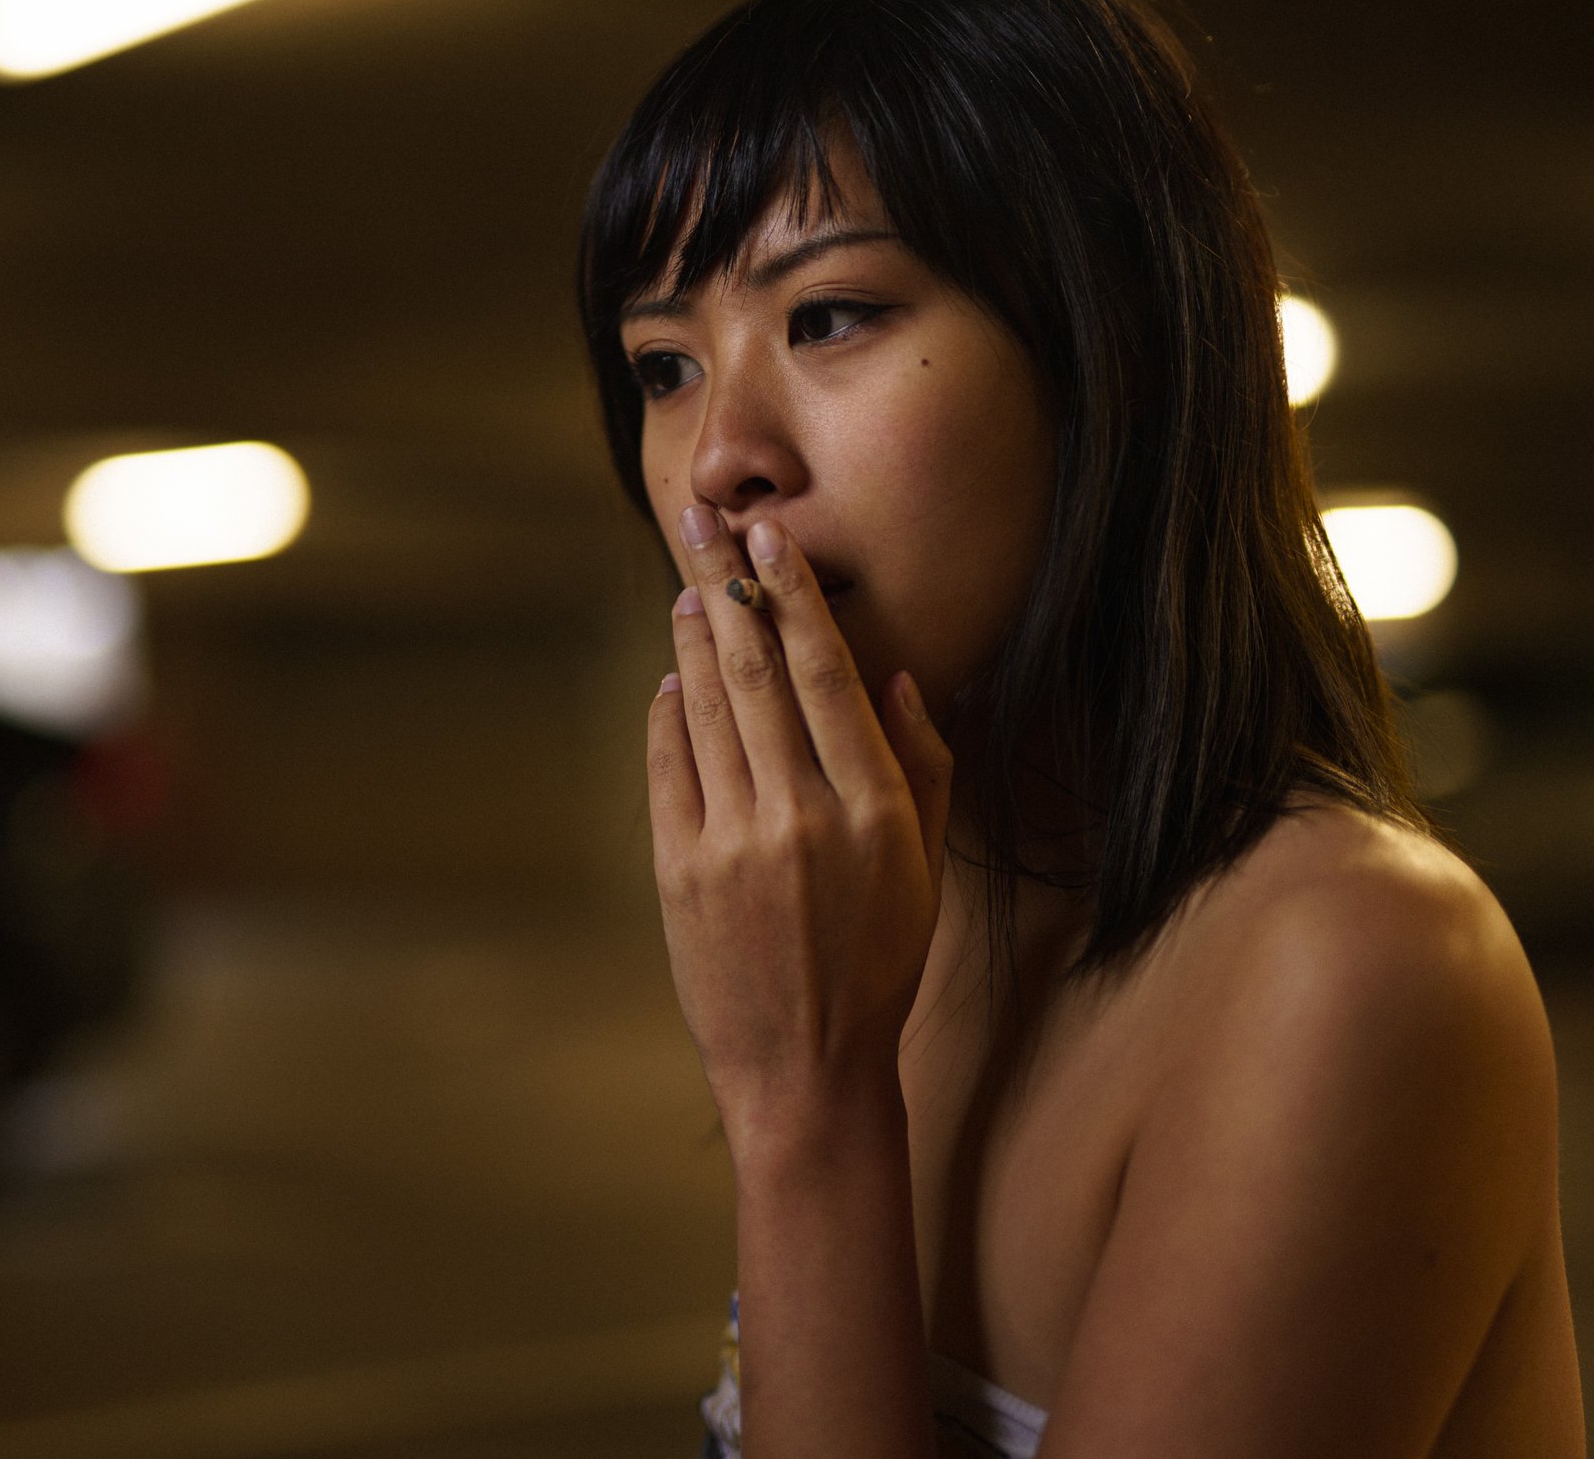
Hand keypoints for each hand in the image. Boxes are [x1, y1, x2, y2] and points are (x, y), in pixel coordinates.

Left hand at [647, 506, 953, 1150]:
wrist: (806, 1069)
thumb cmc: (877, 965)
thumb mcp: (925, 868)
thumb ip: (921, 767)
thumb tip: (895, 677)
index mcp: (873, 810)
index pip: (827, 673)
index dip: (794, 597)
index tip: (770, 540)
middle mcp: (801, 816)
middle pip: (755, 673)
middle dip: (724, 589)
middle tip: (701, 525)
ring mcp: (733, 844)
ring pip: (706, 710)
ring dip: (692, 640)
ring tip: (687, 589)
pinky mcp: (680, 873)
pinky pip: (668, 769)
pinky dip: (668, 715)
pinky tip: (673, 679)